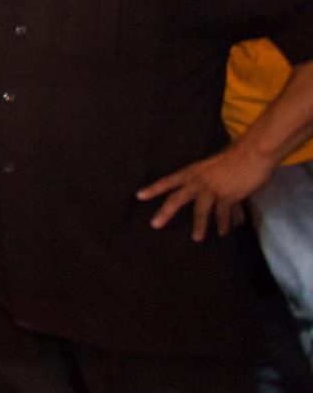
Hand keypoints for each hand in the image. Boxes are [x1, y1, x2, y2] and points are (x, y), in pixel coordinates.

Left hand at [137, 143, 271, 240]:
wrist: (252, 153)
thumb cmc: (235, 159)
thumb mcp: (216, 171)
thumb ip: (216, 189)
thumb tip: (225, 209)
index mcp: (192, 172)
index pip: (168, 181)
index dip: (154, 189)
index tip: (139, 196)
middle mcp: (198, 181)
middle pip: (177, 198)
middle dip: (165, 212)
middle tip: (155, 225)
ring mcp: (213, 189)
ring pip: (201, 211)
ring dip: (199, 226)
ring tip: (197, 239)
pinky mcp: (228, 195)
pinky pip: (223, 214)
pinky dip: (224, 224)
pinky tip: (224, 232)